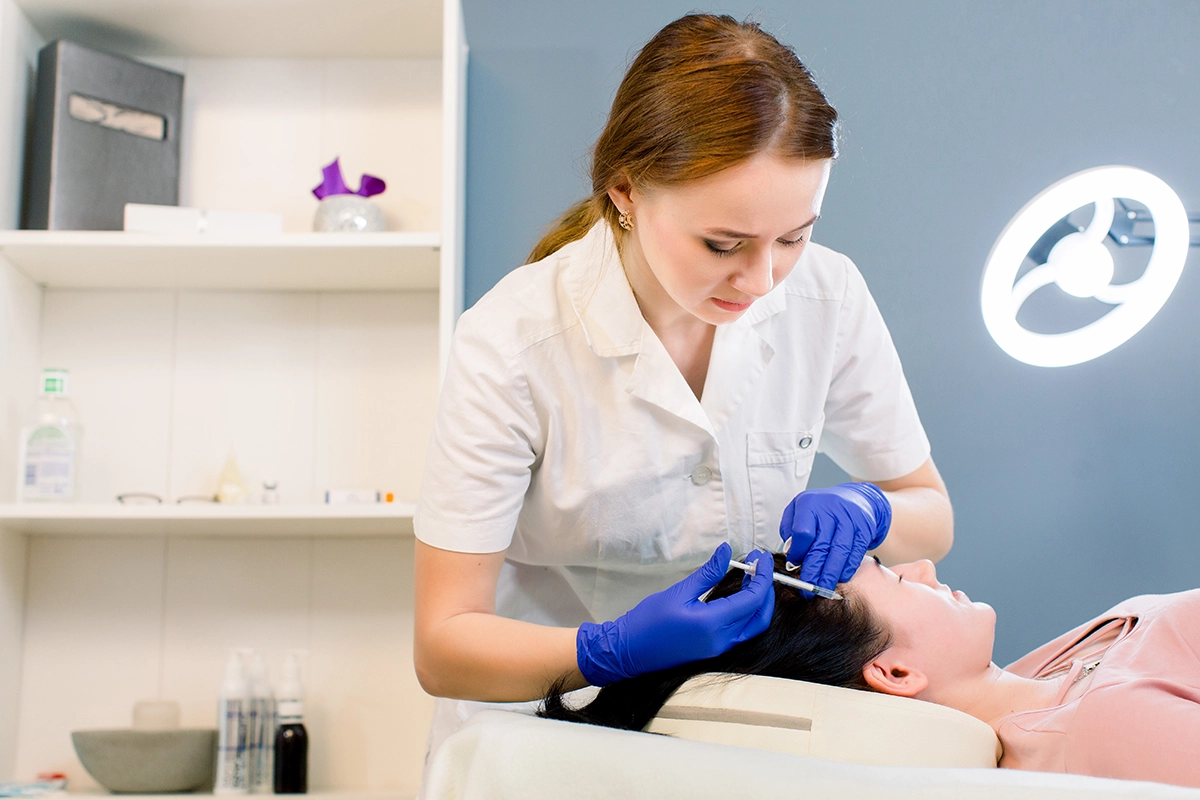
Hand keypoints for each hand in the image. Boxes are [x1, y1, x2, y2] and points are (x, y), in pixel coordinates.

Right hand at [576, 544, 774, 685]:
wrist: (629, 651)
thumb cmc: (648, 621)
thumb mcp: (679, 591)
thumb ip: (708, 572)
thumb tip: (727, 551)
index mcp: (713, 624)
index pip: (753, 599)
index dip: (762, 576)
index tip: (761, 556)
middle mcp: (722, 640)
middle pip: (760, 615)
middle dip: (766, 589)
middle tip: (760, 565)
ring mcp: (719, 649)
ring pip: (753, 626)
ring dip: (758, 601)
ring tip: (750, 576)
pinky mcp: (714, 650)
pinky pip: (741, 632)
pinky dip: (747, 612)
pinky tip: (738, 594)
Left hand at [779, 482, 891, 592]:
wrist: (855, 498)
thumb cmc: (821, 508)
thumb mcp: (799, 509)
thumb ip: (790, 530)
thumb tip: (791, 554)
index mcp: (810, 504)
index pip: (802, 533)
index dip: (797, 553)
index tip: (793, 565)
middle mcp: (831, 511)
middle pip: (821, 546)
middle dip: (813, 571)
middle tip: (807, 589)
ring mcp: (850, 520)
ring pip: (839, 552)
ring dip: (830, 575)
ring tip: (822, 589)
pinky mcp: (864, 530)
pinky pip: (855, 553)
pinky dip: (847, 569)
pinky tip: (840, 578)